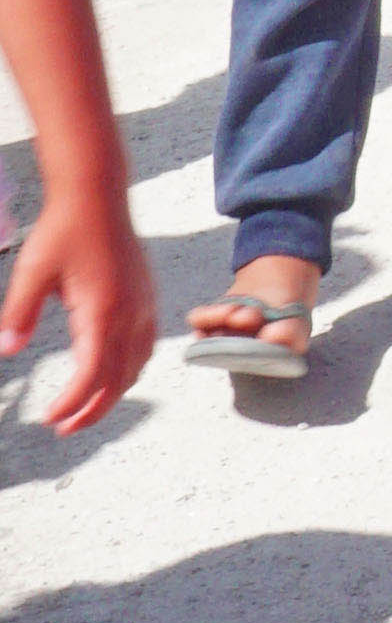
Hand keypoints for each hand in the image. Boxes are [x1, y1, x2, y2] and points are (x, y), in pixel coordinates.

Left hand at [2, 176, 156, 433]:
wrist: (97, 194)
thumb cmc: (64, 229)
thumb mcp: (32, 271)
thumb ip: (18, 313)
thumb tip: (7, 349)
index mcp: (103, 311)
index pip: (92, 375)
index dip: (72, 404)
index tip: (50, 420)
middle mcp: (130, 312)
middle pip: (119, 379)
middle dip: (93, 410)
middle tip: (65, 428)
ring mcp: (143, 304)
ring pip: (137, 364)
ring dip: (114, 392)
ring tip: (87, 406)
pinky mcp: (146, 296)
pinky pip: (146, 345)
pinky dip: (130, 368)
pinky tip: (113, 369)